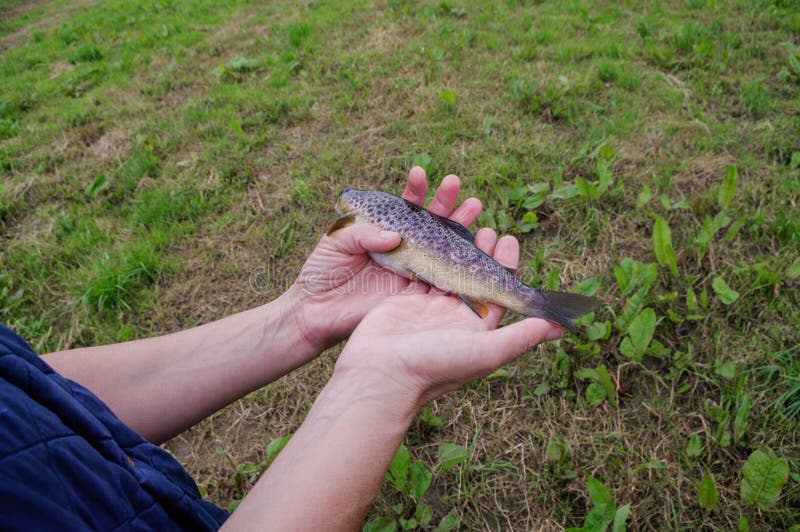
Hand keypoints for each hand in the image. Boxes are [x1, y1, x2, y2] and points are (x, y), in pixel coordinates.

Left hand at [288, 166, 482, 354]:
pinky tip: (472, 249)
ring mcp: (410, 269)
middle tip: (455, 183)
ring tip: (473, 206)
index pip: (404, 206)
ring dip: (458, 227)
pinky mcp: (413, 294)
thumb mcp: (336, 240)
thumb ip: (363, 233)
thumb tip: (395, 235)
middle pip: (430, 222)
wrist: (316, 310)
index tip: (420, 173)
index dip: (415, 190)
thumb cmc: (322, 271)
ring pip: (440, 246)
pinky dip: (456, 265)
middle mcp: (401, 247)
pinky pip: (439, 278)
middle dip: (444, 202)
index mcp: (383, 230)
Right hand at [333, 231, 563, 408]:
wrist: (380, 374)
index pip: (499, 294)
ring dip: (458, 252)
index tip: (509, 240)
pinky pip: (422, 273)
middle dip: (483, 255)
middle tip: (489, 229)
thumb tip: (560, 327)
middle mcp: (456, 320)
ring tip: (465, 227)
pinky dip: (429, 256)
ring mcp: (429, 310)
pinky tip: (433, 236)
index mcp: (478, 331)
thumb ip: (520, 337)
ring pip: (449, 274)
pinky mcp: (405, 301)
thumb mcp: (485, 351)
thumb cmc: (434, 365)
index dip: (506, 268)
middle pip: (475, 280)